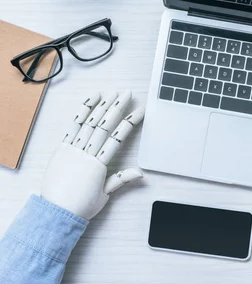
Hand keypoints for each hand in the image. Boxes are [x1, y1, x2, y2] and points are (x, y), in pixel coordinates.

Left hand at [41, 91, 144, 219]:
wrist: (55, 213)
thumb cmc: (80, 206)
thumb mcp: (105, 195)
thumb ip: (121, 179)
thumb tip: (140, 173)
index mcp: (99, 165)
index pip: (118, 138)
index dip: (130, 123)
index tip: (140, 111)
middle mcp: (86, 154)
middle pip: (105, 125)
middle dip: (117, 107)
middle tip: (126, 94)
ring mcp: (73, 149)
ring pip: (90, 123)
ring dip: (101, 106)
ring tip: (110, 93)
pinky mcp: (62, 149)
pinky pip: (72, 127)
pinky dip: (81, 113)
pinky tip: (89, 102)